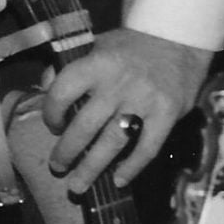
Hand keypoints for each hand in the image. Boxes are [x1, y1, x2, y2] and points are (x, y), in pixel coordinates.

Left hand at [40, 26, 211, 193]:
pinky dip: (132, 167)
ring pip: (112, 142)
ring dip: (92, 168)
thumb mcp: (96, 45)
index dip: (51, 114)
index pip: (62, 93)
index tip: (54, 126)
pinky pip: (147, 148)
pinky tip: (119, 181)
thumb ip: (70, 67)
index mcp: (96, 65)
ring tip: (77, 186)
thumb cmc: (130, 46)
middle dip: (66, 152)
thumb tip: (45, 86)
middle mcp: (117, 84)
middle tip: (57, 167)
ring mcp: (144, 101)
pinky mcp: (167, 114)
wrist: (178, 37)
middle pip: (84, 126)